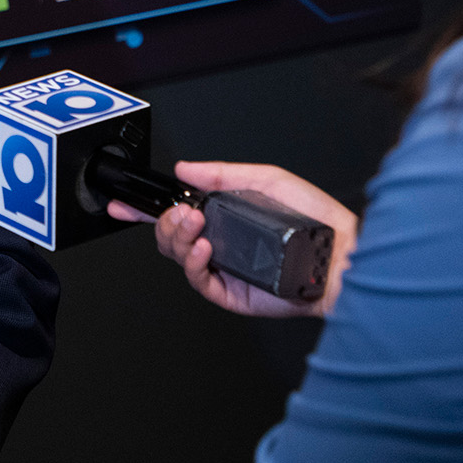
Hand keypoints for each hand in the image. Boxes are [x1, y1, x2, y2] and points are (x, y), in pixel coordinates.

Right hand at [108, 162, 358, 318]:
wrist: (340, 254)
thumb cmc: (313, 218)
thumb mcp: (265, 179)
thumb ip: (222, 174)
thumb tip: (185, 169)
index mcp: (222, 215)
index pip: (175, 212)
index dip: (144, 208)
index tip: (122, 202)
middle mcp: (218, 241)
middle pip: (168, 236)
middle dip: (163, 222)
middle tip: (179, 212)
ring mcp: (223, 268)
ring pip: (177, 257)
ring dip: (176, 237)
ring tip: (194, 225)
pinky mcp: (232, 293)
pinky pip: (199, 281)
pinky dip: (194, 262)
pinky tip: (204, 248)